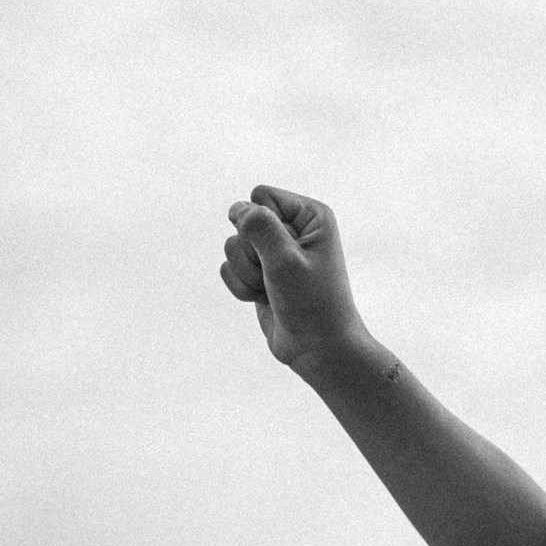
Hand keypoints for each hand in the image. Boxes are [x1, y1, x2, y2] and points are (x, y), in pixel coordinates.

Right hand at [220, 184, 366, 373]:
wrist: (317, 349)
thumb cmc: (311, 304)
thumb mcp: (286, 260)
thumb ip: (260, 227)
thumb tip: (237, 208)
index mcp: (310, 215)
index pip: (261, 196)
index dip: (261, 224)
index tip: (285, 253)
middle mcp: (292, 228)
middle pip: (243, 220)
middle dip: (252, 253)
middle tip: (276, 276)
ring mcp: (274, 252)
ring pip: (232, 245)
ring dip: (246, 273)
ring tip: (271, 290)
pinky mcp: (259, 273)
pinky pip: (228, 267)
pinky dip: (241, 287)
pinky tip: (262, 299)